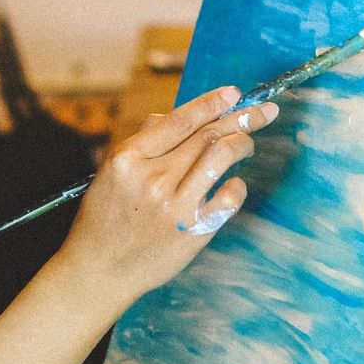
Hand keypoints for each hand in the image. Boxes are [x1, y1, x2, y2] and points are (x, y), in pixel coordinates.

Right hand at [54, 86, 277, 303]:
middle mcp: (152, 179)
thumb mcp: (110, 172)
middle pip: (207, 135)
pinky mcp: (192, 230)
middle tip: (264, 111)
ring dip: (242, 144)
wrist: (98, 270)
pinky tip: (234, 184)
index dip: (211, 103)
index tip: (233, 93)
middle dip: (241, 118)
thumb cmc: (104, 219)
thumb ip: (143, 144)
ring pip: (221, 157)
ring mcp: (174, 206)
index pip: (179, 120)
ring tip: (248, 143)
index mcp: (128, 158)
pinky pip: (228, 198)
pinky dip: (237, 186)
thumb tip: (171, 116)